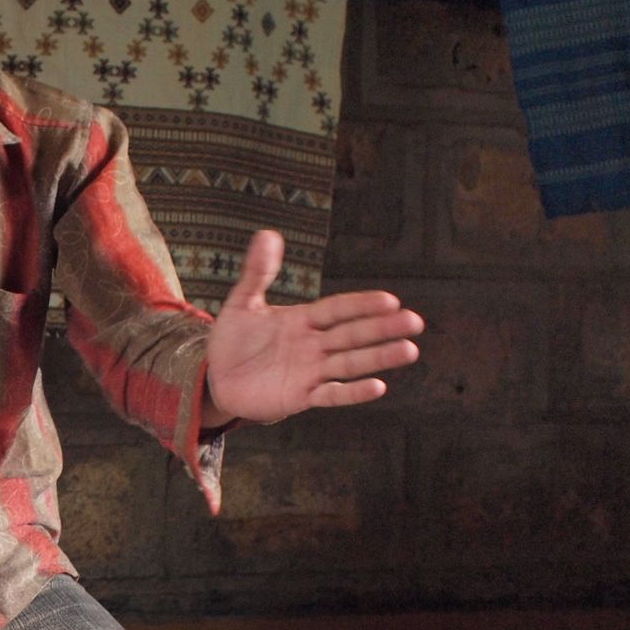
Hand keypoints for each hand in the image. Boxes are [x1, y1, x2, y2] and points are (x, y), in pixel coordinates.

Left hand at [203, 230, 422, 425]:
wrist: (215, 378)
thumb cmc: (233, 340)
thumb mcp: (243, 303)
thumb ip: (258, 272)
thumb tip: (267, 233)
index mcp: (304, 320)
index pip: (338, 309)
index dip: (361, 305)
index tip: (390, 300)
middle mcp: (314, 345)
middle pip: (353, 335)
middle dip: (382, 329)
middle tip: (414, 321)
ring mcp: (310, 371)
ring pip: (350, 363)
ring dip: (379, 357)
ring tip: (409, 350)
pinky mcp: (301, 397)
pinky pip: (331, 394)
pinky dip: (352, 392)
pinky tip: (378, 386)